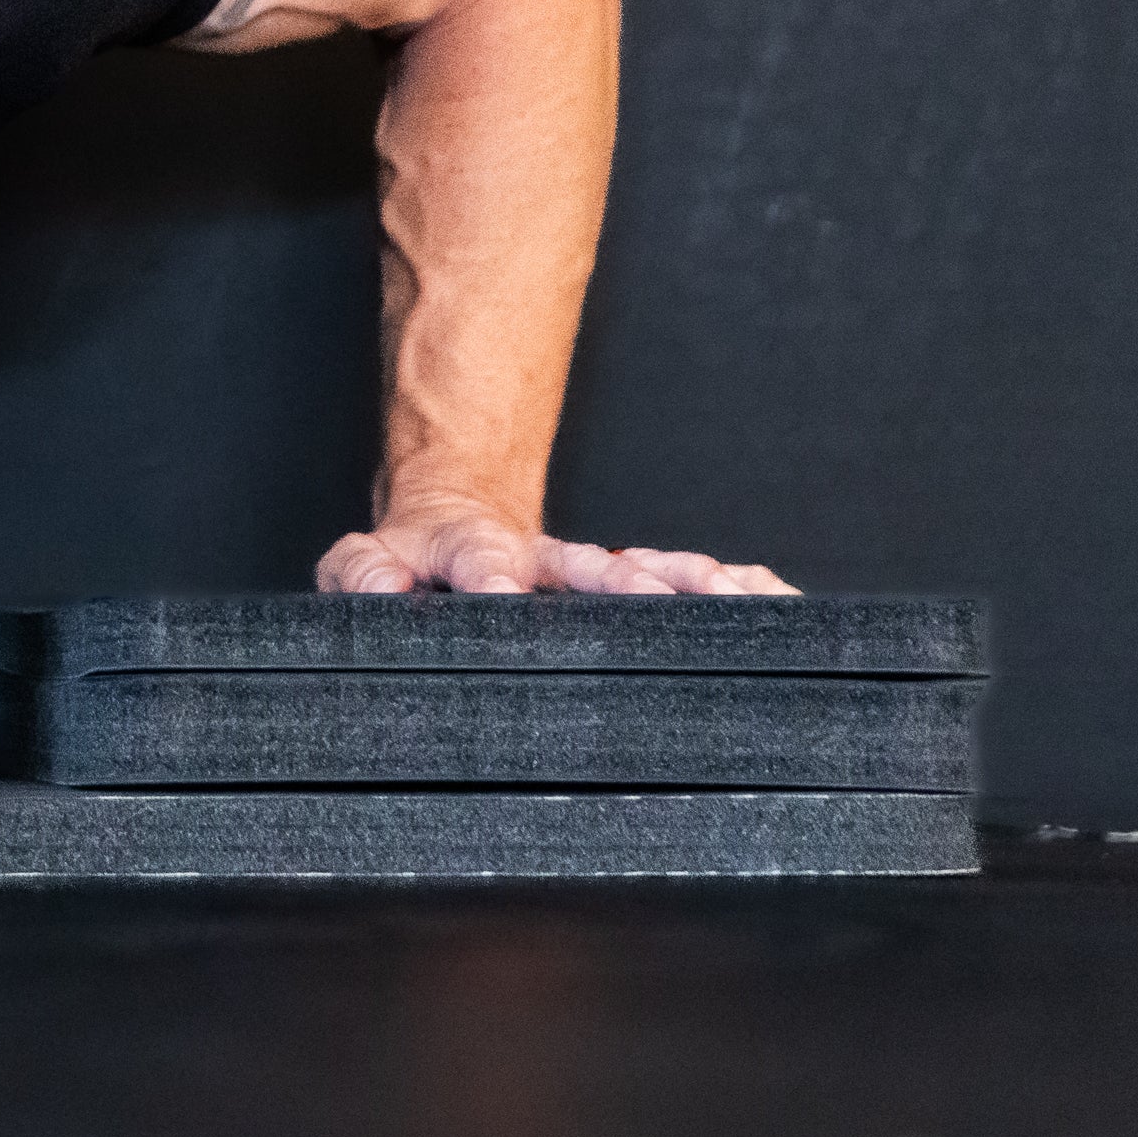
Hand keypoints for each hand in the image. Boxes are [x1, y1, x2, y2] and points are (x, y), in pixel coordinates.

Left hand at [317, 507, 793, 595]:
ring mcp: (588, 577)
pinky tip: (773, 598)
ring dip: (691, 585)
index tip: (505, 594)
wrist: (450, 538)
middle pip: (595, 567)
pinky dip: (727, 590)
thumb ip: (364, 575)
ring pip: (649, 575)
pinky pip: (680, 586)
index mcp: (475, 554)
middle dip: (636, 580)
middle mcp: (544, 563)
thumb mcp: (364, 565)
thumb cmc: (407, 564)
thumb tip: (382, 588)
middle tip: (669, 593)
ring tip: (734, 598)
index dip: (492, 577)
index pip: (483, 561)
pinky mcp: (620, 592)